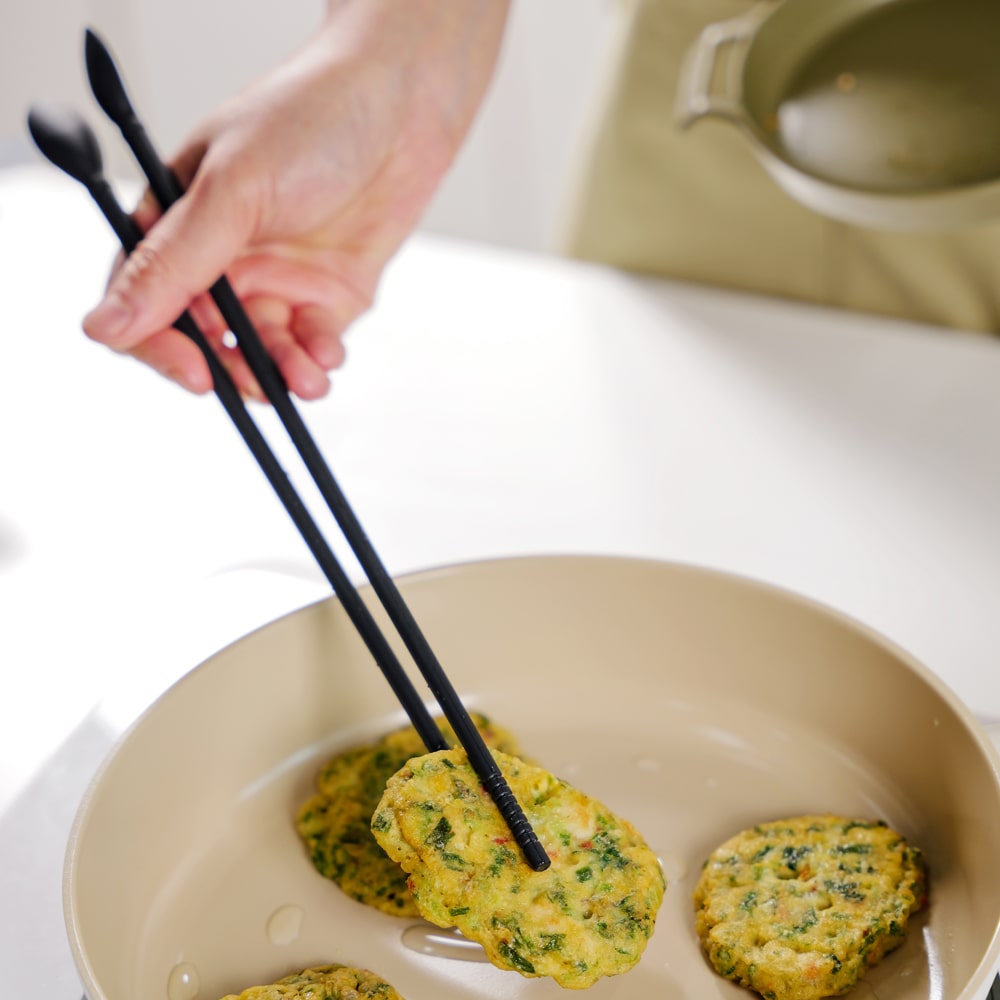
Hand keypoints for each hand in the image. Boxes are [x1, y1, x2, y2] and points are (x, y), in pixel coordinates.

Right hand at [83, 0, 509, 399]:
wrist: (405, 103)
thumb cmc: (310, 117)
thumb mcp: (232, 189)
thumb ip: (174, 263)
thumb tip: (104, 325)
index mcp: (176, 223)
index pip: (143, 303)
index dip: (159, 346)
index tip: (194, 373)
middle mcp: (221, 257)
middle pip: (203, 341)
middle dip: (229, 370)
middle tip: (256, 383)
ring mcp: (274, 277)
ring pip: (259, 352)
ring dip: (278, 374)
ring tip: (306, 379)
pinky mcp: (325, 294)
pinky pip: (309, 346)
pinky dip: (316, 359)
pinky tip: (328, 353)